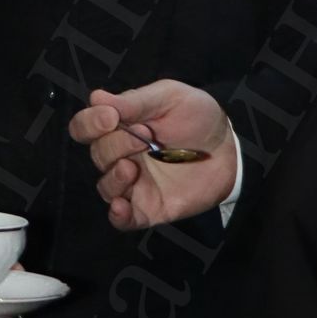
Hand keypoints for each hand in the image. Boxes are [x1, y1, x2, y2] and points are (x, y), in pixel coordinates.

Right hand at [69, 81, 236, 230]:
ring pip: (105, 187)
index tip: (110, 118)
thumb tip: (96, 98)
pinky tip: (122, 205)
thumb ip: (134, 101)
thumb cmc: (198, 117)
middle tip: (147, 136)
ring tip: (133, 168)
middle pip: (97, 155)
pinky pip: (123, 219)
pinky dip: (117, 215)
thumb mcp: (169, 98)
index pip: (85, 128)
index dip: (90, 124)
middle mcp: (121, 156)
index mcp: (120, 127)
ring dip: (114, 177)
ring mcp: (134, 184)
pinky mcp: (149, 208)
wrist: (231, 147)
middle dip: (116, 144)